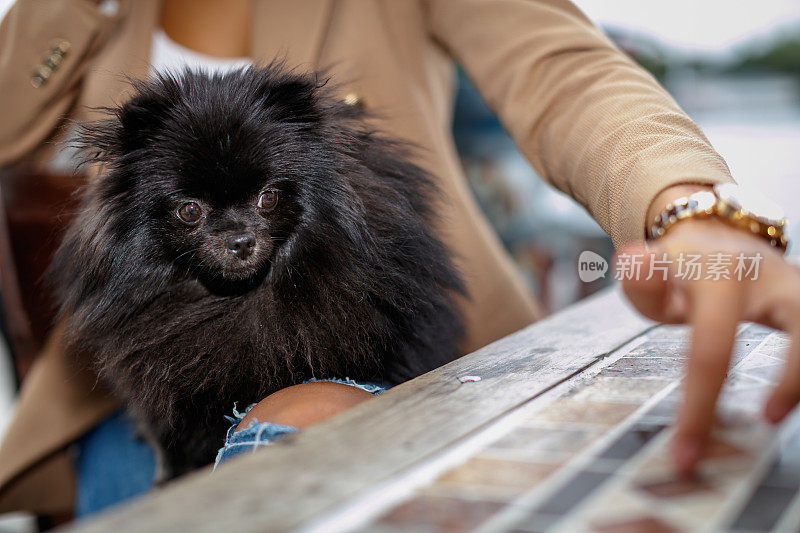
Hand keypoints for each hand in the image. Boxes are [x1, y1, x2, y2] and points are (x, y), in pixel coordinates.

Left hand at [620, 189, 799, 475]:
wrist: (710, 235)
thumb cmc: (674, 269)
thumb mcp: (646, 272)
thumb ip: (640, 279)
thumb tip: (634, 261)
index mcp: (720, 276)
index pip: (711, 350)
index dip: (698, 408)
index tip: (684, 456)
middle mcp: (770, 279)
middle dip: (794, 378)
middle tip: (767, 420)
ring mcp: (797, 288)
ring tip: (780, 413)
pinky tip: (789, 398)